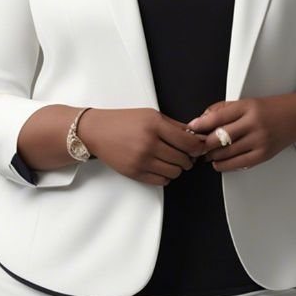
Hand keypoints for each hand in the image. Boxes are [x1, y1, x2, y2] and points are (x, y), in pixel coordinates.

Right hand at [78, 107, 207, 186]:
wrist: (97, 131)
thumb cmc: (123, 121)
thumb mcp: (150, 114)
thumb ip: (174, 125)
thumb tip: (194, 135)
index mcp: (154, 125)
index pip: (187, 142)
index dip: (197, 147)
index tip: (198, 147)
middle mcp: (149, 143)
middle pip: (183, 159)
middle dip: (188, 158)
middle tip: (185, 154)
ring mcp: (141, 160)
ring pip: (175, 172)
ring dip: (178, 168)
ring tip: (172, 160)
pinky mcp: (135, 173)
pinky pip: (162, 181)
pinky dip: (166, 175)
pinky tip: (161, 166)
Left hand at [185, 94, 295, 171]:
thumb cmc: (271, 108)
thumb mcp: (247, 102)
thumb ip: (224, 109)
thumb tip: (202, 119)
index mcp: (247, 107)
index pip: (217, 117)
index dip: (200, 125)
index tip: (190, 128)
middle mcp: (253, 123)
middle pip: (220, 137)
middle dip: (203, 144)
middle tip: (194, 145)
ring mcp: (259, 140)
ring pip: (227, 152)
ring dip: (212, 155)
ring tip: (205, 154)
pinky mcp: (264, 154)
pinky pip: (239, 163)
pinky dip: (225, 165)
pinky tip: (218, 162)